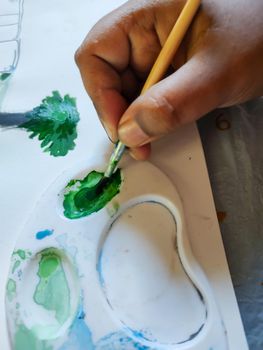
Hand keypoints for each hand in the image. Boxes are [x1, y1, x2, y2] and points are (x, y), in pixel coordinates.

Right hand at [75, 0, 262, 158]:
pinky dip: (147, 118)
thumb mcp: (217, 72)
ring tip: (148, 141)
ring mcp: (155, 53)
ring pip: (125, 90)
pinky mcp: (166, 71)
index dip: (101, 93)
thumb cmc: (260, 37)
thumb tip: (129, 133)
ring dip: (132, 120)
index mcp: (148, 14)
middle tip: (136, 144)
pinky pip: (145, 96)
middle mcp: (145, 32)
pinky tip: (157, 130)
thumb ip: (172, 103)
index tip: (120, 129)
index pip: (98, 51)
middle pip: (108, 75)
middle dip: (118, 114)